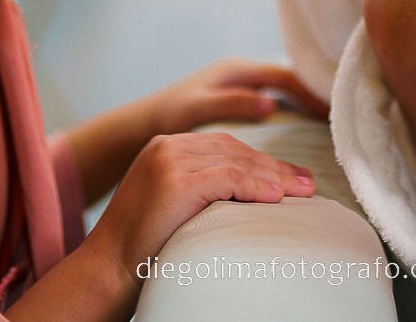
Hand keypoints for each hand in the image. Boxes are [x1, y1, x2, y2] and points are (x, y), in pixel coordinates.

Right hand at [83, 133, 316, 286]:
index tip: (292, 178)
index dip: (261, 161)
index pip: (225, 146)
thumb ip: (202, 188)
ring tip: (301, 193)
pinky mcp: (176, 180)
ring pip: (235, 162)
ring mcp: (169, 160)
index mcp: (164, 147)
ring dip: (273, 178)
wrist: (108, 269)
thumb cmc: (143, 248)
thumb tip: (252, 193)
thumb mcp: (173, 204)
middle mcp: (166, 146)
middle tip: (307, 184)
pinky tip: (275, 199)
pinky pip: (228, 178)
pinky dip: (256, 187)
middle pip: (234, 149)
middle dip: (274, 167)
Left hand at [144, 58, 330, 134]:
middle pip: (288, 81)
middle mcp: (241, 71)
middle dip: (312, 98)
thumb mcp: (199, 108)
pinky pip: (272, 99)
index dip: (310, 91)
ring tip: (326, 126)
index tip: (331, 110)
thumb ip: (233, 104)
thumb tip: (271, 104)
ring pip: (281, 90)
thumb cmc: (169, 113)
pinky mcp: (236, 97)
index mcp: (237, 70)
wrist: (145, 120)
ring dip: (302, 104)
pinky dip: (289, 109)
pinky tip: (298, 127)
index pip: (285, 76)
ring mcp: (240, 83)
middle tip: (338, 120)